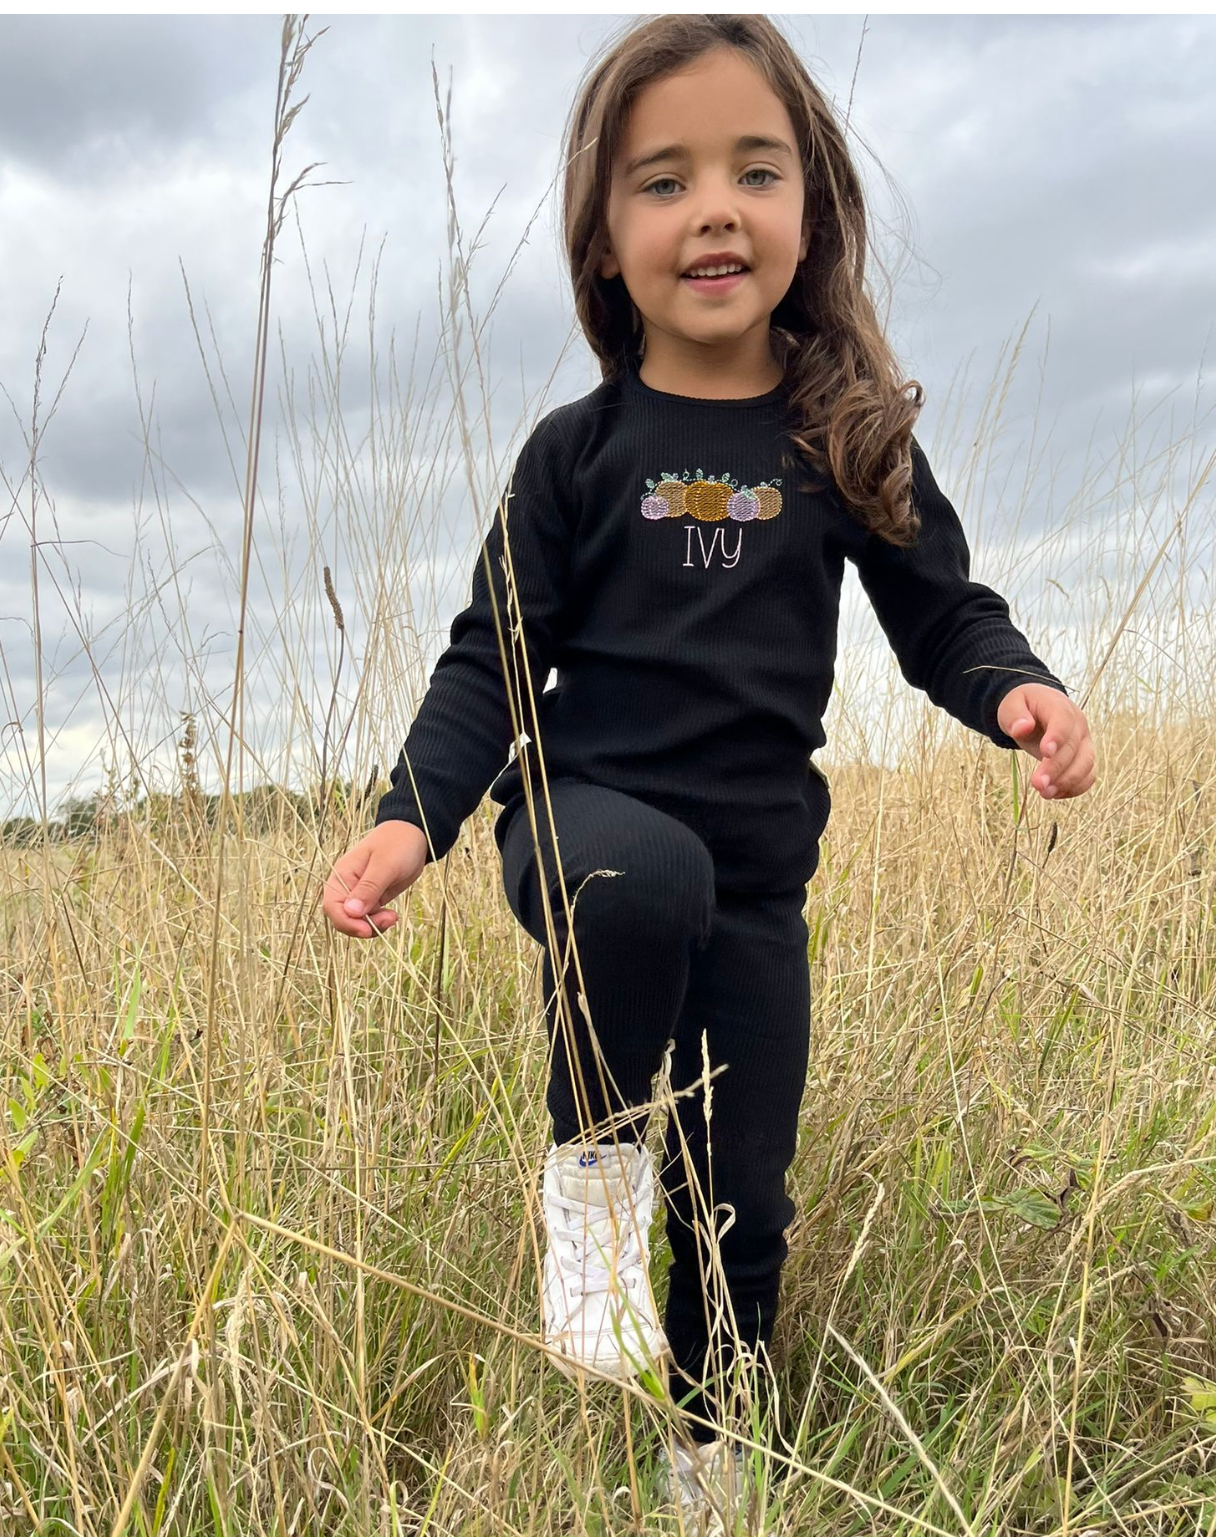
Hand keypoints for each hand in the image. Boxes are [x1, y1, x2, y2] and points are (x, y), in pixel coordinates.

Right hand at [322, 820, 429, 937]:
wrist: (413, 836)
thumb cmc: (397, 843)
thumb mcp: (384, 865)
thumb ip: (368, 888)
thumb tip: (351, 911)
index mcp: (342, 874)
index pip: (332, 905)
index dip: (345, 921)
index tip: (365, 929)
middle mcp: (347, 886)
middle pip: (343, 918)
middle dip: (361, 926)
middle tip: (387, 921)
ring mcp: (360, 894)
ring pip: (357, 921)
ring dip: (373, 926)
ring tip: (393, 917)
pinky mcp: (373, 899)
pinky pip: (369, 919)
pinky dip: (379, 922)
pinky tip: (392, 916)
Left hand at [997, 683, 1094, 799]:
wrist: (1038, 710)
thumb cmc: (1024, 707)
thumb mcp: (1011, 705)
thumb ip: (1014, 715)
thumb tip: (1022, 728)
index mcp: (1059, 706)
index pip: (1064, 721)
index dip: (1058, 737)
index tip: (1045, 753)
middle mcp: (1078, 724)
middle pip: (1074, 748)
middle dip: (1056, 768)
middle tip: (1037, 784)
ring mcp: (1084, 742)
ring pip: (1086, 764)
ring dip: (1068, 782)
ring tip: (1045, 793)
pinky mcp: (1084, 758)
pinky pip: (1088, 776)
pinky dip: (1074, 788)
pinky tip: (1054, 794)